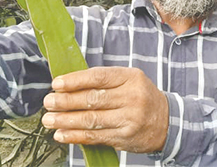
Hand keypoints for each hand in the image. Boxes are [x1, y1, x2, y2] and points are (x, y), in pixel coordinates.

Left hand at [42, 67, 168, 152]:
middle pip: (93, 99)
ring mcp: (129, 119)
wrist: (168, 121)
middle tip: (48, 102)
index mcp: (131, 78)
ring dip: (66, 121)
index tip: (56, 84)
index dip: (75, 80)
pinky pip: (96, 137)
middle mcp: (132, 97)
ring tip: (49, 120)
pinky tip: (61, 135)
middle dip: (66, 101)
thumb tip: (68, 85)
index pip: (98, 77)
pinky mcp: (125, 137)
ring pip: (92, 120)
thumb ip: (104, 81)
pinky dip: (75, 136)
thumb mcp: (129, 80)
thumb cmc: (141, 96)